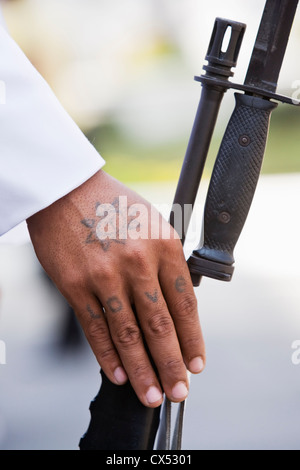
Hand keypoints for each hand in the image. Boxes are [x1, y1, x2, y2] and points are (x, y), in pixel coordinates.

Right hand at [27, 170, 205, 406]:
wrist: (66, 190)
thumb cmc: (113, 206)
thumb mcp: (152, 223)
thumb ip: (166, 261)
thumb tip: (175, 306)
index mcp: (164, 245)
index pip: (185, 303)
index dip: (192, 339)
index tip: (196, 364)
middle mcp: (138, 262)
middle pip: (160, 326)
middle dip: (172, 364)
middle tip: (179, 391)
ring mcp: (104, 276)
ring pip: (128, 335)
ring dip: (141, 371)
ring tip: (152, 395)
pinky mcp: (75, 285)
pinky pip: (96, 329)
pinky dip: (107, 356)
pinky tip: (118, 375)